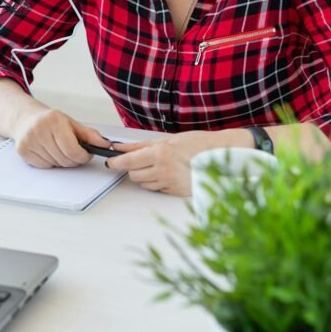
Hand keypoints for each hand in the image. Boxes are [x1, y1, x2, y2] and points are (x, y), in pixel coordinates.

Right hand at [11, 108, 113, 168]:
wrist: (25, 118)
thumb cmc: (50, 121)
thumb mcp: (71, 123)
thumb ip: (89, 135)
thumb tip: (105, 144)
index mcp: (53, 120)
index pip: (73, 150)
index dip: (83, 156)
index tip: (86, 155)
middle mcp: (39, 129)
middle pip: (65, 159)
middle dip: (74, 160)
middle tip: (74, 153)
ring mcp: (29, 141)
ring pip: (55, 164)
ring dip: (62, 161)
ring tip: (60, 149)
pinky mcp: (23, 151)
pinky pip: (45, 166)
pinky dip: (50, 163)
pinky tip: (49, 152)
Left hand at [108, 129, 251, 195]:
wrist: (220, 155)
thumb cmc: (195, 143)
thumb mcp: (166, 139)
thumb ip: (140, 145)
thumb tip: (119, 147)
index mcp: (160, 152)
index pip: (129, 161)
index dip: (116, 163)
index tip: (110, 162)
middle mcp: (163, 169)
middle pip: (133, 174)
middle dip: (134, 168)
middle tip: (144, 160)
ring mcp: (170, 182)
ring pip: (144, 183)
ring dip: (146, 176)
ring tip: (160, 165)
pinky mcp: (176, 192)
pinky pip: (157, 189)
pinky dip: (158, 182)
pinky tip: (169, 173)